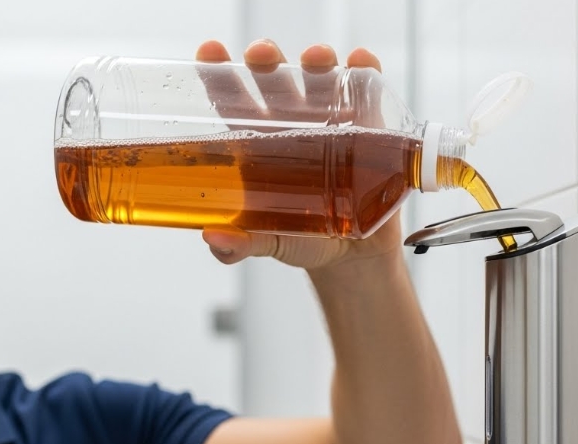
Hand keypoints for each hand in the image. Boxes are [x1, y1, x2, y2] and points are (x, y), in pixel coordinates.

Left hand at [195, 40, 401, 269]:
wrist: (353, 257)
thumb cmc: (301, 241)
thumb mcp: (268, 243)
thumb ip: (240, 245)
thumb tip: (214, 238)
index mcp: (257, 146)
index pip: (232, 103)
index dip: (219, 76)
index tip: (209, 53)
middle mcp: (291, 126)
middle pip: (274, 82)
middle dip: (267, 61)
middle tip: (262, 55)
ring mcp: (330, 124)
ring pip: (320, 80)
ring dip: (317, 63)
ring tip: (316, 59)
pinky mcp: (368, 130)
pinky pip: (366, 93)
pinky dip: (364, 72)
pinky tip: (359, 63)